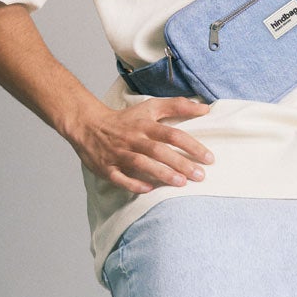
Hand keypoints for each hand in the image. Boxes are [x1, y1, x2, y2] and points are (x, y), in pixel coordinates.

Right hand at [66, 97, 214, 192]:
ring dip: (161, 173)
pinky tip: (149, 190)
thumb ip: (178, 106)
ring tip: (181, 183)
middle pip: (158, 150)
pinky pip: (119, 177)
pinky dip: (133, 183)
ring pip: (141, 163)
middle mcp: (133, 138)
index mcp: (145, 124)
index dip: (191, 146)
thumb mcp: (150, 107)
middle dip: (180, 163)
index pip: (172, 134)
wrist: (88, 125)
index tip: (209, 158)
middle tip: (200, 175)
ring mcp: (118, 153)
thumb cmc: (125, 119)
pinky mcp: (106, 167)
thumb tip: (205, 108)